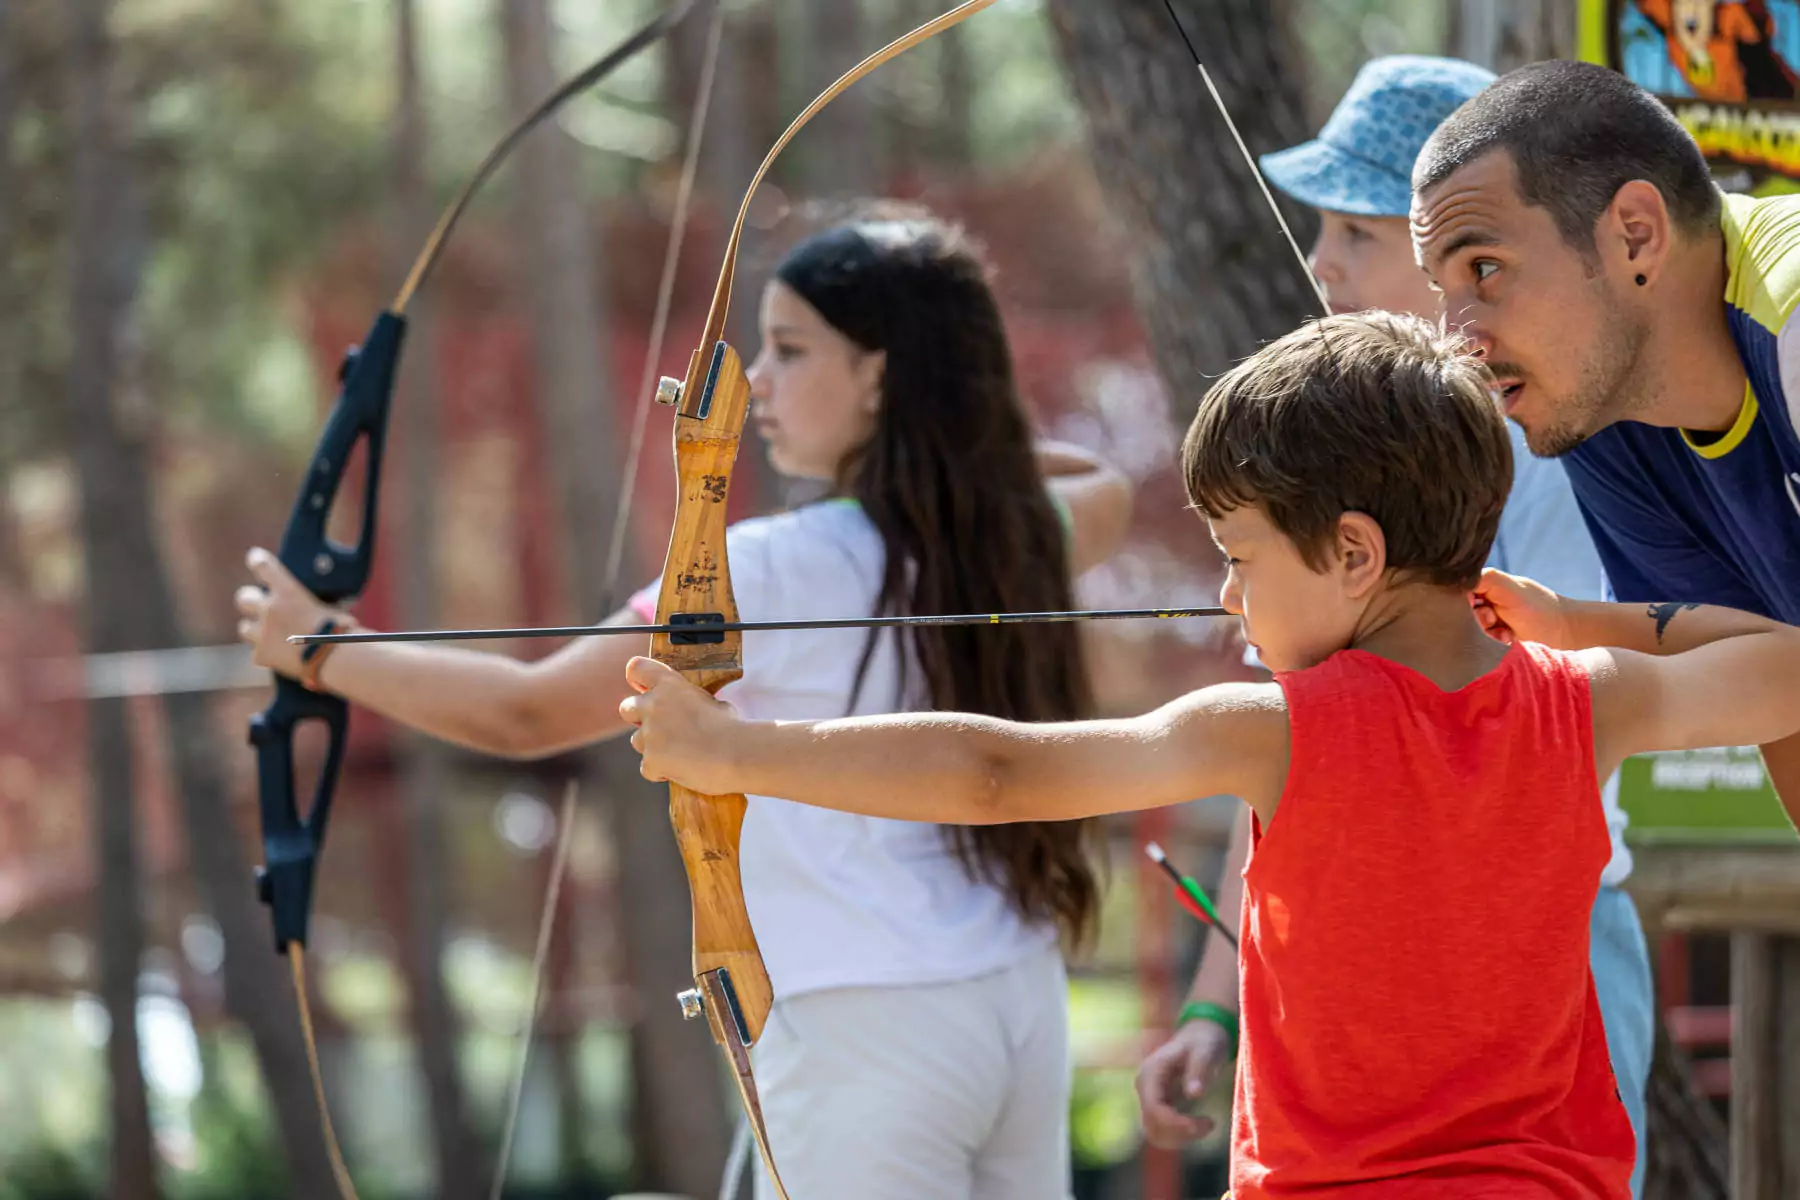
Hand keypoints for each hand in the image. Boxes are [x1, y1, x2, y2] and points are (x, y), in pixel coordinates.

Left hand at [233, 548, 338, 677]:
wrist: (335, 659)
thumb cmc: (340, 631)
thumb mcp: (327, 608)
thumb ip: (307, 605)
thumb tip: (309, 610)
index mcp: (287, 591)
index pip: (263, 566)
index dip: (257, 560)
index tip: (254, 557)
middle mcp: (269, 608)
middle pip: (243, 598)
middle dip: (249, 600)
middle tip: (255, 604)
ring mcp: (262, 633)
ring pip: (245, 628)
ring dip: (255, 630)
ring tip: (270, 637)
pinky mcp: (261, 655)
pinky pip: (258, 653)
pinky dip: (268, 655)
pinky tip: (282, 658)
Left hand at [620, 656, 745, 794]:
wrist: (736, 754)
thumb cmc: (731, 728)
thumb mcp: (714, 703)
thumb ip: (693, 703)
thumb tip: (696, 710)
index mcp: (670, 685)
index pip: (636, 668)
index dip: (637, 679)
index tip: (645, 689)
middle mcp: (654, 706)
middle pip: (626, 707)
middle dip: (639, 718)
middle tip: (661, 728)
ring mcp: (650, 734)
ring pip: (637, 741)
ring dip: (652, 748)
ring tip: (680, 754)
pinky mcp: (651, 760)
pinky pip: (647, 768)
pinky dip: (661, 772)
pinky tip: (682, 770)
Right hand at [1135, 1016, 1233, 1147]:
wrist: (1201, 1036)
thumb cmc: (1204, 1041)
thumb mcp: (1206, 1051)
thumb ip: (1199, 1070)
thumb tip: (1194, 1093)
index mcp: (1151, 1072)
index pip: (1153, 1108)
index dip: (1176, 1123)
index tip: (1206, 1123)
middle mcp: (1144, 1087)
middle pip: (1152, 1125)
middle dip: (1181, 1131)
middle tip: (1210, 1124)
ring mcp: (1149, 1098)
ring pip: (1155, 1133)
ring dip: (1181, 1137)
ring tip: (1207, 1124)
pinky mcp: (1157, 1106)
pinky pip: (1162, 1131)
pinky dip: (1181, 1136)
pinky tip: (1201, 1125)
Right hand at [1470, 568, 1569, 647]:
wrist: (1564, 633)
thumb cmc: (1538, 609)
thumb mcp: (1508, 588)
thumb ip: (1483, 579)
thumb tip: (1457, 580)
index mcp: (1489, 582)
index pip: (1460, 589)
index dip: (1464, 601)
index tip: (1481, 608)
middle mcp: (1489, 597)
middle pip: (1464, 609)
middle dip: (1478, 619)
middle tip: (1495, 620)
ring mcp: (1495, 615)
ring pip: (1473, 626)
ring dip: (1487, 632)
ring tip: (1505, 632)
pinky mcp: (1499, 631)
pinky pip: (1485, 638)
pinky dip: (1494, 639)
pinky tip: (1508, 638)